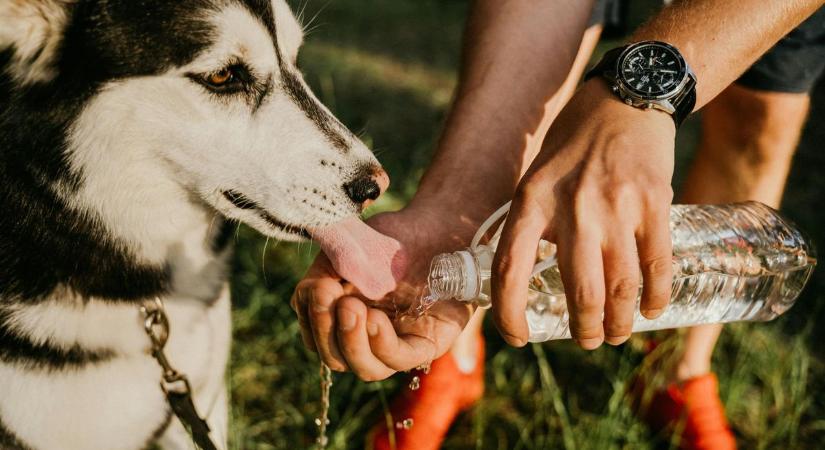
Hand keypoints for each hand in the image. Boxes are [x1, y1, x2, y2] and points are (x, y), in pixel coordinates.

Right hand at [291, 204, 476, 380]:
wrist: (437, 227)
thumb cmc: (391, 238)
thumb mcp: (349, 248)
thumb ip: (325, 269)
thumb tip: (310, 293)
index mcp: (344, 317)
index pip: (316, 337)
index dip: (311, 319)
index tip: (316, 287)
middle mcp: (368, 336)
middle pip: (335, 357)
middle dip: (327, 331)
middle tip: (329, 296)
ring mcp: (398, 343)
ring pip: (366, 368)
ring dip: (352, 342)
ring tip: (353, 308)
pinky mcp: (427, 343)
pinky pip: (401, 360)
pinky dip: (382, 344)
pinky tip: (374, 320)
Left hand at [491, 79, 674, 348]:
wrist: (625, 98)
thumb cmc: (573, 144)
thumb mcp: (535, 178)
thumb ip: (532, 224)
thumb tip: (527, 279)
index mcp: (532, 201)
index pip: (510, 270)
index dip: (509, 313)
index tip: (517, 336)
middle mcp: (572, 208)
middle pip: (580, 292)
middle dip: (584, 330)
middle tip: (587, 340)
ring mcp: (616, 207)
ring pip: (620, 287)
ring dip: (619, 323)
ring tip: (616, 334)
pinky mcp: (654, 203)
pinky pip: (657, 265)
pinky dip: (655, 297)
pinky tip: (651, 310)